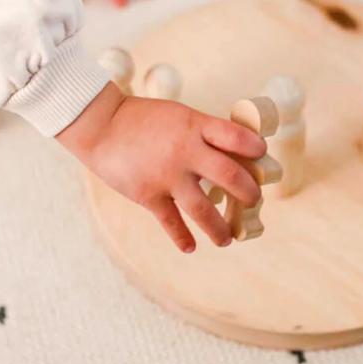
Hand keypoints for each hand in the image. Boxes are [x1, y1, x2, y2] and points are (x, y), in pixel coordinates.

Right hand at [57, 84, 266, 250]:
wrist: (100, 126)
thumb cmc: (144, 119)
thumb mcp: (180, 115)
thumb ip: (204, 133)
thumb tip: (236, 153)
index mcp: (195, 126)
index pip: (236, 138)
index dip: (255, 148)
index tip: (262, 155)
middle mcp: (185, 152)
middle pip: (230, 176)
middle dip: (248, 193)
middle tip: (253, 201)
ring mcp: (167, 176)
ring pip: (204, 210)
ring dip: (220, 228)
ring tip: (227, 239)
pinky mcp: (148, 195)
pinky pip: (171, 223)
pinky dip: (182, 238)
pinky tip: (191, 247)